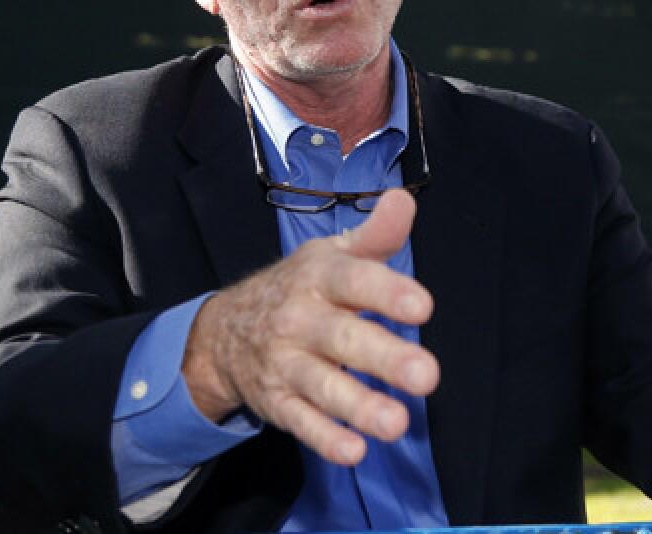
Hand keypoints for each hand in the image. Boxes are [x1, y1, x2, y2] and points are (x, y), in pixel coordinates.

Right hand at [181, 188, 438, 464]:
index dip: (387, 292)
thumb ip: (375, 235)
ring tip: (398, 424)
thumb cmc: (301, 287)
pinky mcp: (278, 403)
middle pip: (344, 338)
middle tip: (427, 376)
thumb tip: (404, 200)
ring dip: (360, 406)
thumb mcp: (333, 253)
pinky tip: (354, 451)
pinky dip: (325, 439)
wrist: (224, 329)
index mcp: (319, 276)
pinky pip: (301, 423)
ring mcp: (286, 363)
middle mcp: (300, 319)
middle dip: (385, 358)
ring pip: (324, 387)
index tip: (423, 307)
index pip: (354, 281)